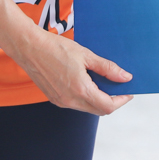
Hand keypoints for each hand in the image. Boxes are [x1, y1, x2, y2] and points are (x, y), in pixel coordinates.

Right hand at [12, 31, 133, 115]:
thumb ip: (108, 68)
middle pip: (99, 110)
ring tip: (105, 82)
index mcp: (80, 90)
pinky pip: (76, 104)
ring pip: (87, 108)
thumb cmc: (56, 48)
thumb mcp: (86, 55)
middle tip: (119, 87)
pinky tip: (88, 82)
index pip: (107, 106)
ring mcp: (61, 102)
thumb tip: (125, 77)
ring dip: (99, 99)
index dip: (121, 101)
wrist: (30, 48)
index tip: (128, 92)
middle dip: (112, 101)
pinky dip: (86, 97)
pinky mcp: (55, 99)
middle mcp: (70, 100)